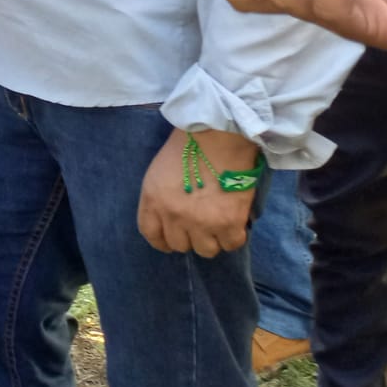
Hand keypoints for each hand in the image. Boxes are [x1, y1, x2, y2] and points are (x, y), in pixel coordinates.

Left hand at [137, 127, 258, 257]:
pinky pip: (231, 244)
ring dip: (212, 239)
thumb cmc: (188, 146)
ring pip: (205, 250)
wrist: (219, 136)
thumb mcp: (159, 171)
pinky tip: (234, 223)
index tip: (170, 241)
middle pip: (179, 245)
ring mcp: (201, 222)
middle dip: (189, 237)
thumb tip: (171, 216)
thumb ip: (161, 198)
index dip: (162, 241)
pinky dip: (234, 236)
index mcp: (153, 200)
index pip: (151, 234)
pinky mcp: (229, 224)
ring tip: (218, 223)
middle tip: (200, 225)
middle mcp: (174, 215)